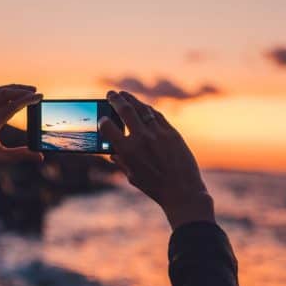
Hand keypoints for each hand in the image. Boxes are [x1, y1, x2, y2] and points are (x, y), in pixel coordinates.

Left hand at [0, 84, 43, 187]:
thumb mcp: (0, 160)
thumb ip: (20, 155)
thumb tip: (40, 156)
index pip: (11, 107)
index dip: (27, 100)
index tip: (40, 96)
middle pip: (3, 94)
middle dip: (21, 90)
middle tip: (35, 91)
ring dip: (10, 88)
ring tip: (25, 90)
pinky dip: (0, 92)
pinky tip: (8, 95)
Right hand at [99, 90, 214, 229]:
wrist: (183, 191)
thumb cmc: (155, 187)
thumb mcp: (132, 177)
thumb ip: (121, 162)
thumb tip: (112, 154)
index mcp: (127, 151)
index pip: (108, 127)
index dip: (102, 121)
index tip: (102, 119)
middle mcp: (142, 138)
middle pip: (125, 110)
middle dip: (115, 99)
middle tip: (110, 94)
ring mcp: (158, 133)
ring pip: (142, 108)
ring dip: (131, 99)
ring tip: (124, 95)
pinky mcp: (172, 132)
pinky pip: (157, 115)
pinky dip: (148, 109)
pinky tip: (143, 107)